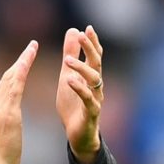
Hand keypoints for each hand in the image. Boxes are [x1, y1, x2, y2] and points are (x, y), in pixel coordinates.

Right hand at [0, 40, 38, 163]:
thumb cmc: (0, 153)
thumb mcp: (2, 130)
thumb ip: (5, 116)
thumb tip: (9, 112)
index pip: (5, 82)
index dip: (16, 68)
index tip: (25, 57)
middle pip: (8, 75)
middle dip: (20, 59)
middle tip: (33, 45)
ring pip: (11, 77)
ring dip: (23, 60)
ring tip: (33, 47)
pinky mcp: (7, 113)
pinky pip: (15, 87)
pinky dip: (21, 72)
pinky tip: (28, 61)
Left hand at [56, 26, 103, 163]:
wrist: (78, 135)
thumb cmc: (74, 106)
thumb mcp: (68, 76)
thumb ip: (71, 55)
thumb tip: (73, 30)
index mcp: (90, 77)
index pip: (94, 55)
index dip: (92, 42)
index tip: (86, 28)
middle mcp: (97, 86)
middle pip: (97, 63)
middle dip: (90, 48)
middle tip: (82, 35)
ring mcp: (96, 99)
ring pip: (94, 80)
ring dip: (81, 68)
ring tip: (67, 60)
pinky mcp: (91, 113)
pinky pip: (88, 100)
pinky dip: (79, 89)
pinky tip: (70, 81)